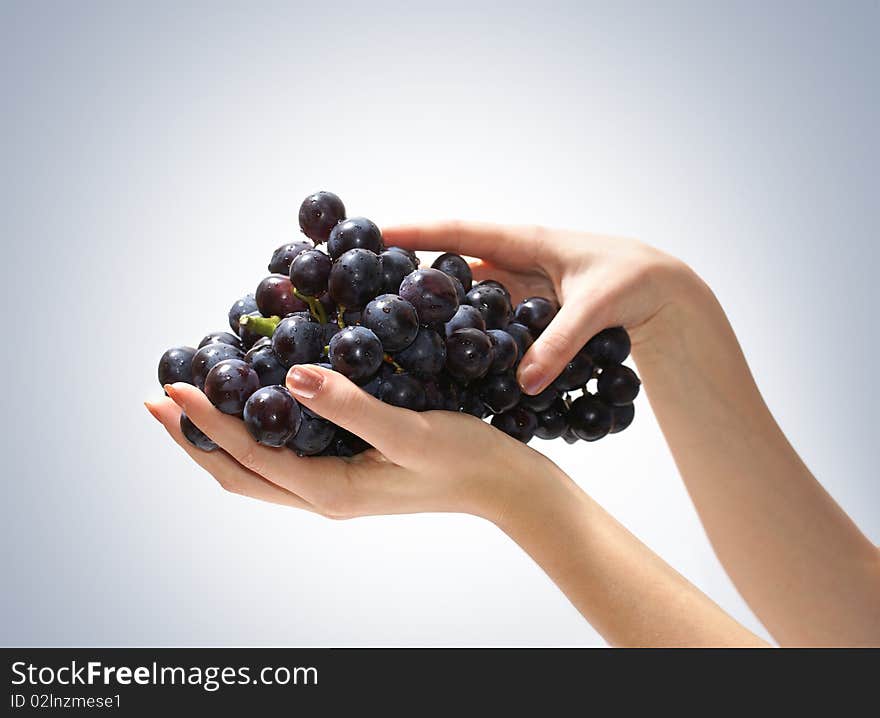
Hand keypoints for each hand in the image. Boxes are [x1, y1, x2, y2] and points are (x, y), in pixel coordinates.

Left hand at [146, 364, 554, 521]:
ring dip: (220, 439)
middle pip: (239, 474)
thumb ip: (350, 406)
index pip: (250, 456)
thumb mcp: (409, 431)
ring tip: (192, 407)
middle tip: (157, 403)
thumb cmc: (464, 460)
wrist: (505, 486)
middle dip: (194, 440)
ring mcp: (335, 489)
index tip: (172, 387)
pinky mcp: (349, 474)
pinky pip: (285, 460)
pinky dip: (256, 435)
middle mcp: (323, 496)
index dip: (207, 423)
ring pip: (258, 470)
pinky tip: (260, 407)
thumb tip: (292, 377)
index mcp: (329, 491)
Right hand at [382, 222, 697, 394]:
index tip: (372, 234)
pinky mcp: (529, 314)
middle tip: (365, 288)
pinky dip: (469, 336)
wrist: (665, 293)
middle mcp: (513, 264)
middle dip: (411, 274)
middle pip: (451, 266)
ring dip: (437, 310)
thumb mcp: (596, 307)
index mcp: (523, 242)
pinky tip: (450, 361)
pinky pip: (490, 324)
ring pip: (466, 298)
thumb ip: (559, 343)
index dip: (414, 233)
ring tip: (395, 328)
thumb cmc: (634, 280)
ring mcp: (519, 290)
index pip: (457, 233)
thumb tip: (523, 385)